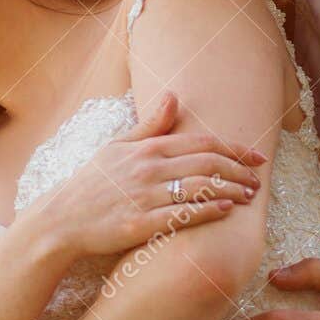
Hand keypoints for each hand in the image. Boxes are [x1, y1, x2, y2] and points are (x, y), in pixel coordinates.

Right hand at [28, 91, 264, 261]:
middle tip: (258, 180)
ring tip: (248, 196)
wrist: (61, 219)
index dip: (234, 149)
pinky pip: (181, 214)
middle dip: (239, 170)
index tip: (256, 157)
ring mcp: (144, 196)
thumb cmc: (91, 183)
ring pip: (199, 186)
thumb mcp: (116, 146)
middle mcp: (148, 168)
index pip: (202, 142)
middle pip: (207, 163)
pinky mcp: (140, 223)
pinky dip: (207, 210)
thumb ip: (150, 124)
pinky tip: (225, 209)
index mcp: (147, 148)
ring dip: (230, 189)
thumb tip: (173, 96)